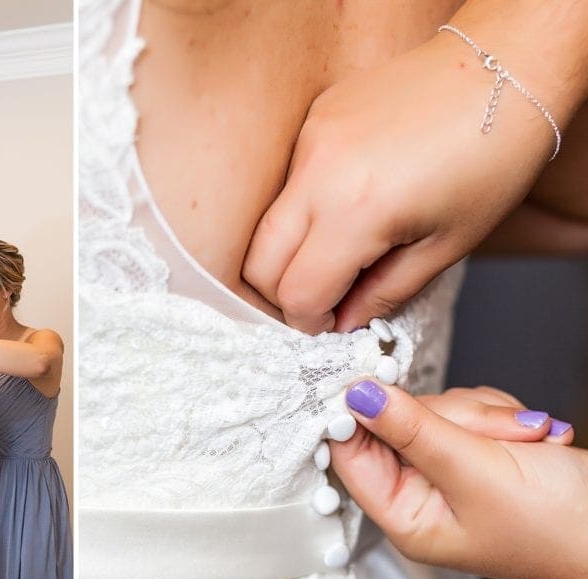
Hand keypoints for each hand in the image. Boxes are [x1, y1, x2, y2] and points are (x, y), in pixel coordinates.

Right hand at [242, 34, 553, 333]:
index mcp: (357, 212)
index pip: (297, 292)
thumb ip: (385, 292)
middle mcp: (319, 175)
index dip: (311, 321)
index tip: (330, 323)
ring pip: (266, 223)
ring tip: (338, 253)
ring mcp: (310, 142)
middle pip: (258, 263)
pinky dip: (304, 209)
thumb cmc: (492, 158)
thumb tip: (345, 320)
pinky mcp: (314, 120)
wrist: (503, 70)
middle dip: (282, 294)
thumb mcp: (447, 245)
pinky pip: (288, 182)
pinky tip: (349, 203)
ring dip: (290, 252)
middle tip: (323, 297)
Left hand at [330, 380, 587, 578]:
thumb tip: (357, 396)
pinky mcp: (477, 452)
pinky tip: (534, 435)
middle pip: (399, 423)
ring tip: (528, 439)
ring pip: (440, 409)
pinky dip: (502, 415)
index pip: (352, 456)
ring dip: (486, 416)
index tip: (367, 377)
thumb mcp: (474, 471)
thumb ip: (412, 429)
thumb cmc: (557, 525)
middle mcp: (420, 495)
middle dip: (454, 417)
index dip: (355, 415)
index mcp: (405, 516)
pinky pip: (471, 409)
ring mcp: (449, 471)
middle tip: (499, 431)